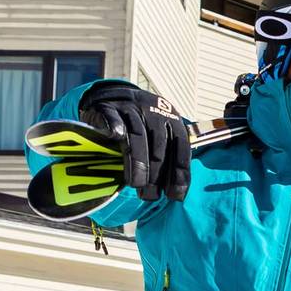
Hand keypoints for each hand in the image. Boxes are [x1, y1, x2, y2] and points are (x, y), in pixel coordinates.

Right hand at [80, 84, 190, 201]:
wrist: (113, 94)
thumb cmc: (140, 122)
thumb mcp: (160, 132)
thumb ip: (167, 154)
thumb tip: (174, 191)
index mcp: (173, 119)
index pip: (181, 149)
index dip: (178, 174)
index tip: (174, 196)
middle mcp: (155, 112)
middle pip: (159, 146)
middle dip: (156, 175)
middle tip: (150, 196)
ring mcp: (132, 108)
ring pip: (137, 136)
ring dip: (138, 162)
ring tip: (135, 184)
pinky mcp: (109, 108)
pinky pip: (113, 119)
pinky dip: (115, 128)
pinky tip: (116, 138)